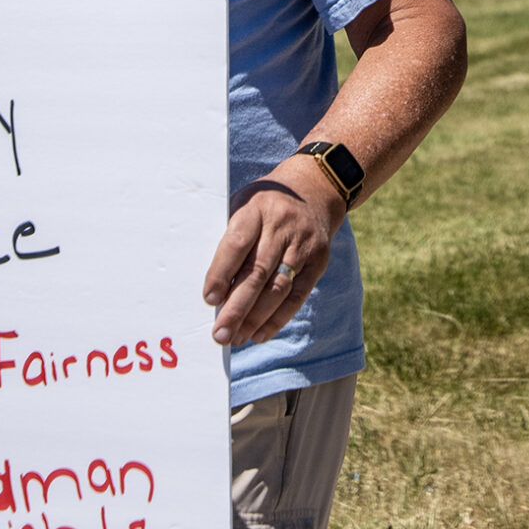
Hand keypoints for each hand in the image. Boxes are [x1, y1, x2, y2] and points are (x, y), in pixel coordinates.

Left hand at [204, 163, 344, 348]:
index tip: (209, 299)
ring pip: (279, 288)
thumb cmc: (265, 204)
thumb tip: (214, 290)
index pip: (238, 243)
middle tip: (220, 334)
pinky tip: (259, 334)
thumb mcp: (243, 205)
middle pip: (258, 272)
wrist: (314, 190)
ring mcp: (303, 244)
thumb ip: (230, 240)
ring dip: (255, 318)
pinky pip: (298, 295)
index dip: (222, 272)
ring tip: (236, 338)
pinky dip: (278, 318)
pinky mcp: (318, 261)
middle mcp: (282, 226)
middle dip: (237, 307)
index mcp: (257, 209)